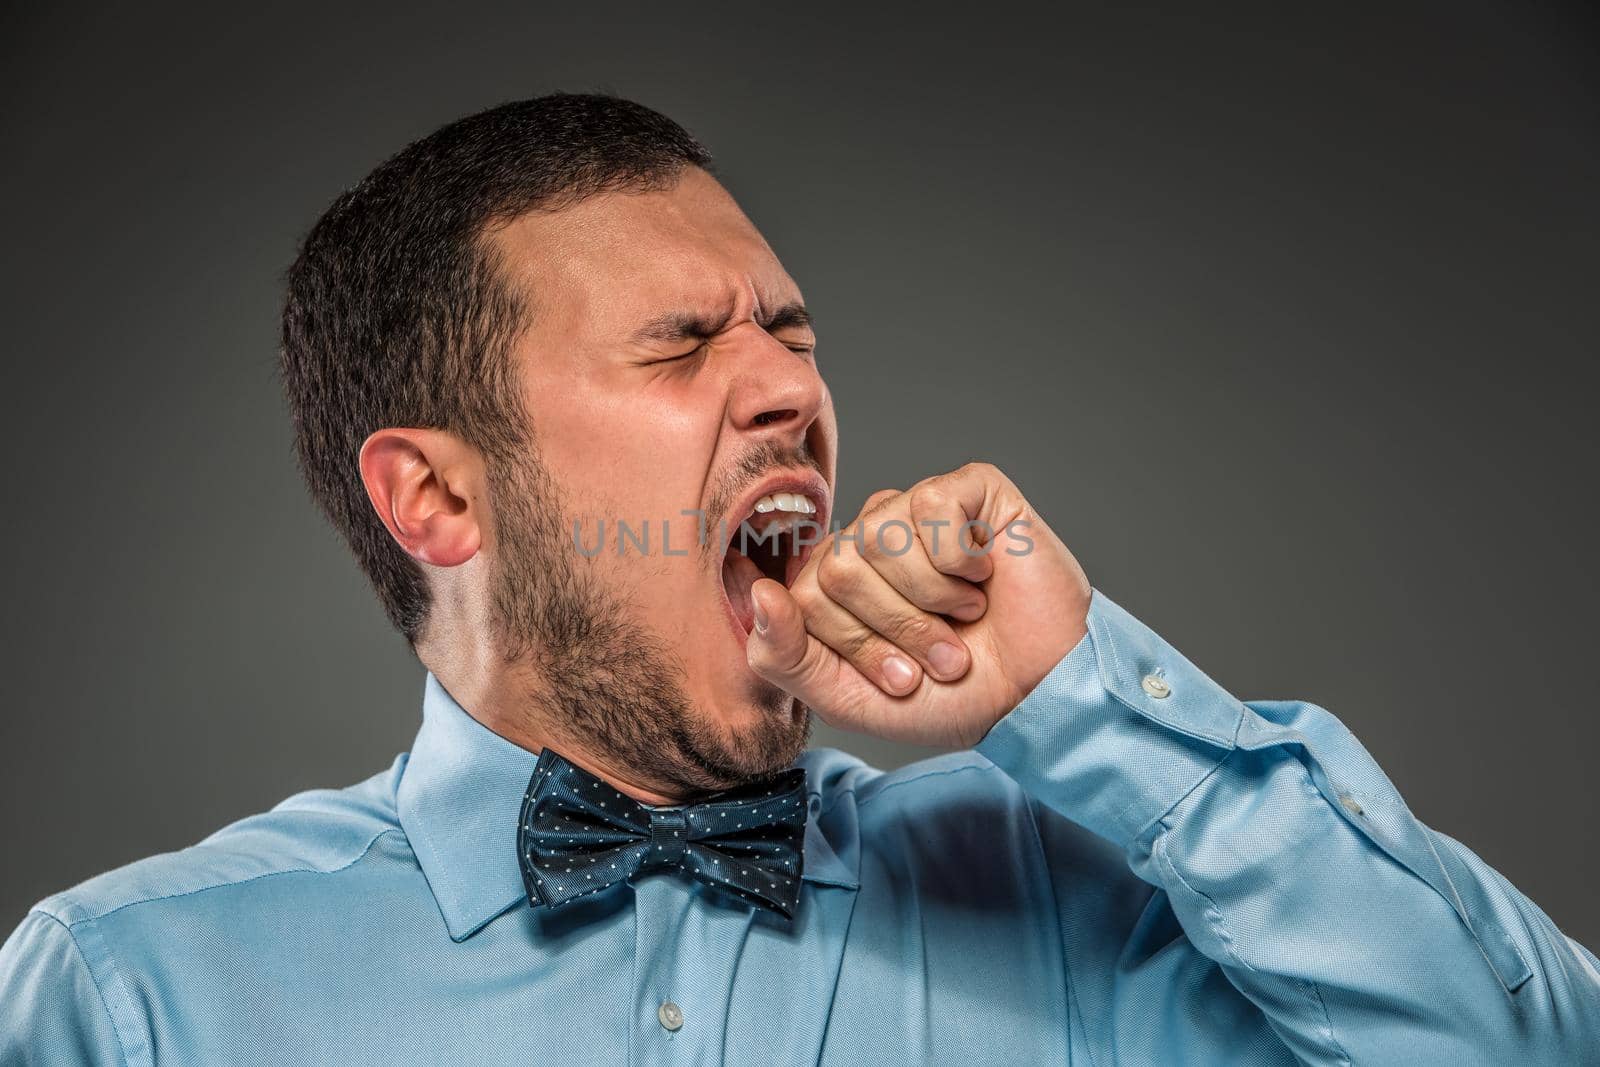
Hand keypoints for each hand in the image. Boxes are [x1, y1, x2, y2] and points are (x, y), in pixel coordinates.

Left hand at [746, 462, 1091, 747]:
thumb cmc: (948, 697)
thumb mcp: (846, 698)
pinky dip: (961, 561)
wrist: (1036, 696)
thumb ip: (784, 656)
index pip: (803, 598)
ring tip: (967, 617)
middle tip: (942, 653)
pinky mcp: (969, 489)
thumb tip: (757, 593)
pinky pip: (933, 506)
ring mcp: (918, 509)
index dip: (857, 647)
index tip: (900, 678)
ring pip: (881, 538)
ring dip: (933, 600)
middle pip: (839, 569)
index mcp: (836, 582)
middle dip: (897, 628)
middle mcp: (871, 536)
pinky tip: (985, 576)